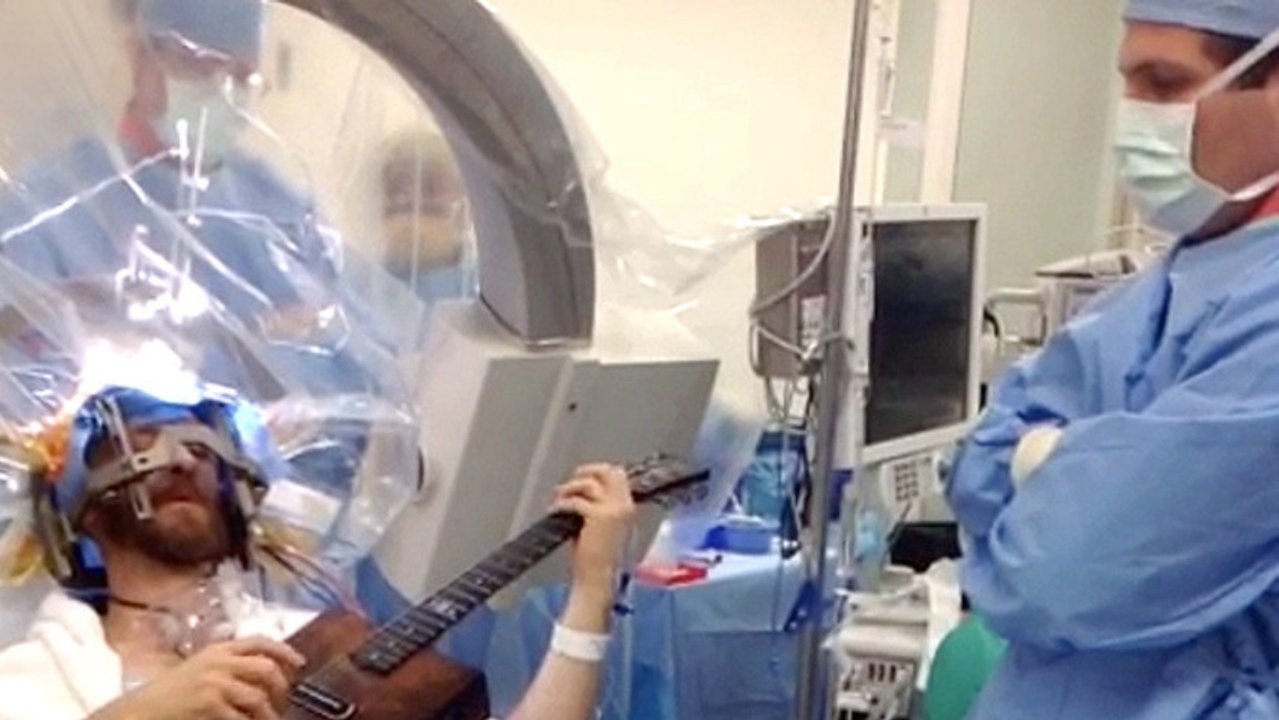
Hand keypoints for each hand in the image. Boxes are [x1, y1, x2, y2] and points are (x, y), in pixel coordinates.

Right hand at [94, 636, 305, 719]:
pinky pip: (242, 718)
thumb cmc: (168, 696)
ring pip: (258, 698)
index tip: (299, 663)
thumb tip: (263, 676)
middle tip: (282, 704)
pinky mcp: (209, 704)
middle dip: (281, 688)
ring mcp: (214, 683)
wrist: (138, 711)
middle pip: (266, 669)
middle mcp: (218, 662)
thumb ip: (226, 667)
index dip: (284, 650)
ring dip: (268, 715)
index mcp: (217, 650)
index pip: (259, 641)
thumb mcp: (197, 670)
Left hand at [552, 464, 634, 598]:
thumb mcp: (605, 526)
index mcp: (628, 507)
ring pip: (589, 483)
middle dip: (587, 471)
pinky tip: (553, 511)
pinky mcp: (597, 516)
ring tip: (558, 497)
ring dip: (569, 487)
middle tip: (570, 481)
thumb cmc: (597, 557)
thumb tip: (582, 488)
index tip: (582, 477)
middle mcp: (624, 505)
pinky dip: (561, 503)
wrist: (597, 578)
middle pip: (607, 471)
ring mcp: (612, 510)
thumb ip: (600, 505)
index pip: (619, 475)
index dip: (598, 472)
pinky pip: (575, 500)